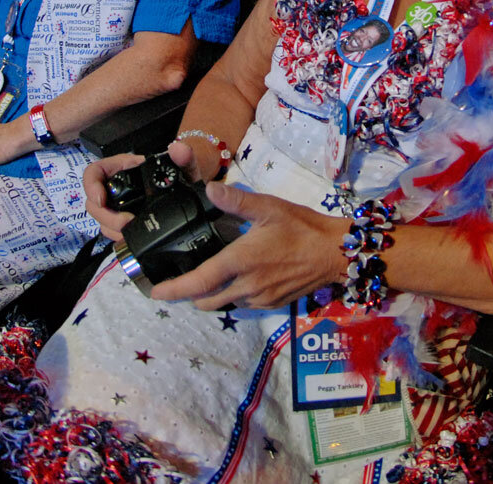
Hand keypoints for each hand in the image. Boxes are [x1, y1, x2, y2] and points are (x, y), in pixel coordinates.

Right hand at [83, 141, 204, 241]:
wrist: (187, 202)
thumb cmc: (179, 182)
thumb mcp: (184, 169)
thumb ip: (185, 157)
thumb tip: (178, 149)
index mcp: (124, 168)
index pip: (94, 172)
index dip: (91, 185)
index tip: (101, 200)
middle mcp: (117, 187)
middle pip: (93, 202)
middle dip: (107, 215)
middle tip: (126, 222)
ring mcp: (117, 207)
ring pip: (101, 219)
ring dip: (112, 228)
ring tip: (129, 231)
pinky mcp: (121, 223)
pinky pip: (110, 231)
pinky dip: (117, 235)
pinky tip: (129, 236)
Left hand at [149, 183, 347, 309]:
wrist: (337, 253)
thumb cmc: (304, 228)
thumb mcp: (270, 208)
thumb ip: (236, 201)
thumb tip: (208, 189)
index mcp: (240, 262)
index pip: (198, 282)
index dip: (174, 290)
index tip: (155, 292)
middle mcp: (246, 287)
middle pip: (206, 301)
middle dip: (191, 294)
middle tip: (185, 277)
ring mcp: (260, 299)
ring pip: (225, 303)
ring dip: (214, 294)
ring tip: (214, 274)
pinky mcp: (273, 304)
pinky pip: (244, 304)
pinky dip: (235, 295)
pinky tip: (242, 276)